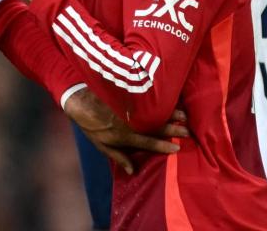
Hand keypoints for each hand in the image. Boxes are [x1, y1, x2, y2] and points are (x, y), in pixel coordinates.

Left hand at [63, 88, 187, 174]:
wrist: (79, 102)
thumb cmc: (91, 126)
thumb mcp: (101, 145)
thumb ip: (119, 157)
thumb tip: (133, 171)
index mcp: (124, 136)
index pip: (148, 142)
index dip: (163, 146)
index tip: (176, 148)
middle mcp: (129, 122)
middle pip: (155, 127)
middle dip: (173, 129)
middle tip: (187, 131)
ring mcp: (128, 108)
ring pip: (153, 112)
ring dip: (169, 113)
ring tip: (183, 116)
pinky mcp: (126, 96)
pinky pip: (145, 99)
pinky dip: (158, 100)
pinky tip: (169, 99)